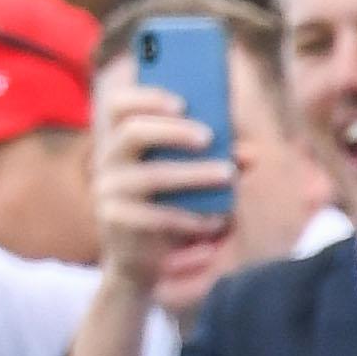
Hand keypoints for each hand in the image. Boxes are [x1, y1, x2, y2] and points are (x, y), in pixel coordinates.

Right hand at [83, 64, 235, 301]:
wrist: (139, 258)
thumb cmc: (167, 206)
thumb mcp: (183, 177)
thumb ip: (209, 159)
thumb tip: (248, 153)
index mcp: (122, 141)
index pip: (119, 105)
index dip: (147, 97)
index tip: (183, 103)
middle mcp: (109, 160)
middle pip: (133, 132)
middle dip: (173, 131)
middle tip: (209, 137)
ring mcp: (109, 191)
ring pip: (152, 175)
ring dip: (194, 173)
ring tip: (229, 176)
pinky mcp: (117, 220)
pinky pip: (158, 215)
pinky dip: (192, 217)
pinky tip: (215, 220)